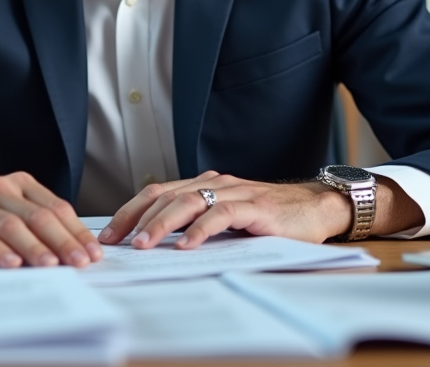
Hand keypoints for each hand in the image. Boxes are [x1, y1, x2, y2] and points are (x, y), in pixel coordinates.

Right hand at [0, 173, 103, 267]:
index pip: (56, 208)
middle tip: (81, 263)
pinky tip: (11, 264)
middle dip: (63, 242)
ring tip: (52, 265)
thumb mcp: (5, 212)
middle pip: (38, 217)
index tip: (94, 253)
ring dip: (34, 247)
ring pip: (11, 226)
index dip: (77, 232)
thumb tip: (72, 251)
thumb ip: (33, 224)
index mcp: (18, 184)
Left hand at [98, 171, 425, 249]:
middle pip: (166, 194)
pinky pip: (223, 215)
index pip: (159, 192)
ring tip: (144, 244)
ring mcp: (237, 193)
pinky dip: (201, 229)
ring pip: (189, 202)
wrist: (318, 206)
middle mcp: (217, 184)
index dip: (132, 210)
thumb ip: (200, 222)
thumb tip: (158, 243)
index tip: (110, 232)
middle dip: (136, 218)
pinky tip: (186, 245)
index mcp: (206, 185)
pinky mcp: (257, 208)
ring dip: (162, 224)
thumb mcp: (229, 219)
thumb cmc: (272, 218)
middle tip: (116, 241)